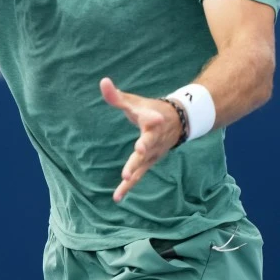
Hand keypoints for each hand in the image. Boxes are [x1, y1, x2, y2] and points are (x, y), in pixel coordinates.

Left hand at [100, 77, 183, 202]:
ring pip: (144, 162)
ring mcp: (153, 152)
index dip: (152, 117)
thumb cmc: (150, 110)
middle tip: (140, 149)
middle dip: (144, 147)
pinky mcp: (149, 162)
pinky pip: (139, 175)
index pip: (152, 118)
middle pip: (149, 143)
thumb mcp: (134, 102)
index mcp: (153, 119)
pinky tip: (117, 197)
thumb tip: (102, 81)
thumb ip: (116, 96)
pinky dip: (128, 187)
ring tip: (125, 179)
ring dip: (135, 170)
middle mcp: (155, 138)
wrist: (177, 124)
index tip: (154, 117)